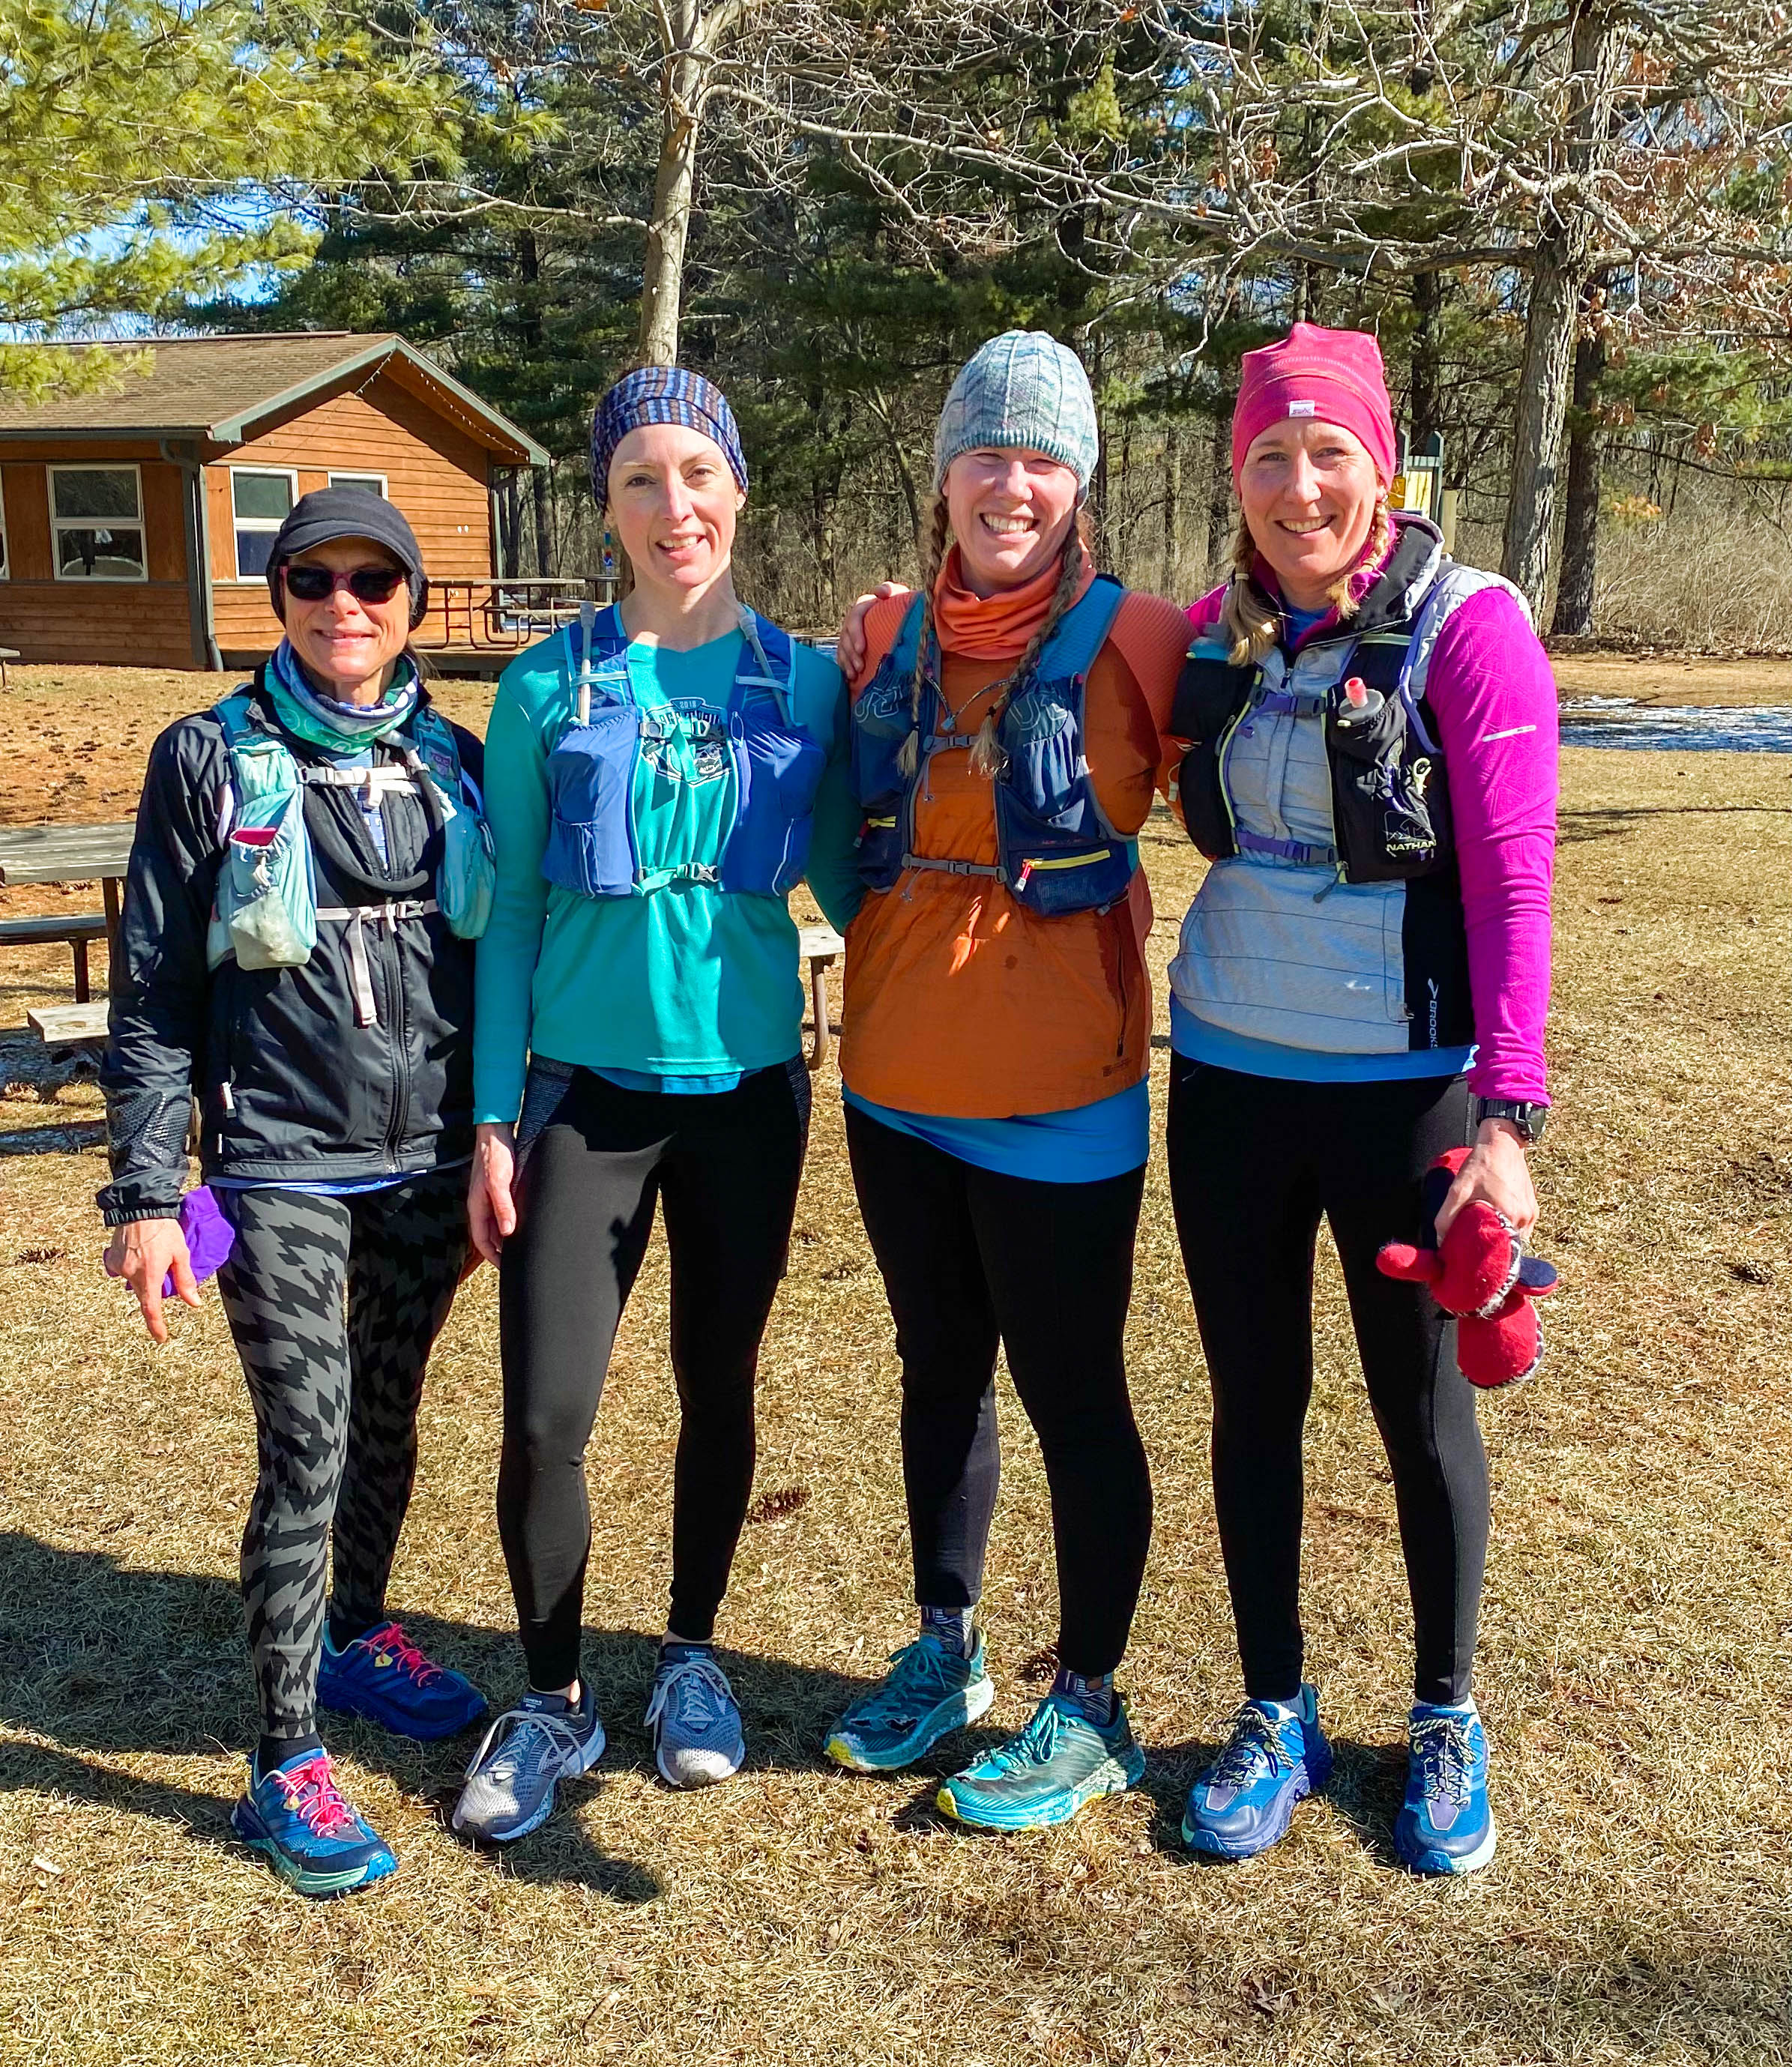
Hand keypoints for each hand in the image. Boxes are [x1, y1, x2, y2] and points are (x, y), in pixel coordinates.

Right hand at [104, 1216, 199, 1343]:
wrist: (140, 1206)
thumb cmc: (165, 1229)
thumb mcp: (181, 1254)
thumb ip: (185, 1280)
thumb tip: (194, 1303)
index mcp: (149, 1276)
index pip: (151, 1309)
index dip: (156, 1325)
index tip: (161, 1337)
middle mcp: (130, 1275)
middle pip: (143, 1294)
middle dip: (154, 1292)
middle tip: (164, 1272)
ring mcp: (118, 1267)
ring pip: (132, 1282)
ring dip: (143, 1278)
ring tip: (152, 1257)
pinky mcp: (111, 1258)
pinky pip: (122, 1271)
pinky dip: (131, 1268)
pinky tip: (139, 1254)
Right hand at [468, 1121, 517, 1265]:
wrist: (496, 1133)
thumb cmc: (495, 1156)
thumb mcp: (499, 1182)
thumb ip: (503, 1207)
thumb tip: (507, 1233)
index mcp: (477, 1207)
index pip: (482, 1240)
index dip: (493, 1256)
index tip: (506, 1268)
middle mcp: (482, 1206)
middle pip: (490, 1236)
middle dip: (500, 1251)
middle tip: (518, 1263)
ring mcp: (490, 1199)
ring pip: (497, 1225)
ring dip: (507, 1238)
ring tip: (522, 1249)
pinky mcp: (499, 1191)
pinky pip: (503, 1213)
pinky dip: (511, 1224)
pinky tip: (524, 1226)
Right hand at [835, 582, 910, 679]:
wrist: (903, 619)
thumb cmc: (903, 607)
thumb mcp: (899, 596)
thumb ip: (891, 590)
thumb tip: (881, 592)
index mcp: (864, 605)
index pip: (855, 616)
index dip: (855, 633)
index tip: (861, 648)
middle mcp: (854, 619)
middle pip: (846, 635)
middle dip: (851, 653)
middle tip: (860, 667)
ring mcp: (851, 633)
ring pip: (843, 647)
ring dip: (847, 661)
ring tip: (855, 674)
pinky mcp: (851, 646)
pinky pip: (843, 656)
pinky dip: (845, 666)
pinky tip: (851, 677)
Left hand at [1434, 1120, 1537, 1244]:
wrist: (1503, 1142)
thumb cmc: (1482, 1164)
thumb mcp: (1458, 1190)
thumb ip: (1447, 1217)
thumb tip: (1440, 1240)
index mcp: (1509, 1215)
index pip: (1500, 1250)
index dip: (1486, 1256)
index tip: (1474, 1260)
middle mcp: (1525, 1217)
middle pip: (1509, 1245)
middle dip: (1494, 1249)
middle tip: (1477, 1248)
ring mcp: (1531, 1212)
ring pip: (1517, 1237)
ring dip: (1502, 1238)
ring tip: (1485, 1236)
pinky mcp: (1533, 1206)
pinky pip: (1522, 1226)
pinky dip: (1509, 1227)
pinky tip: (1496, 1223)